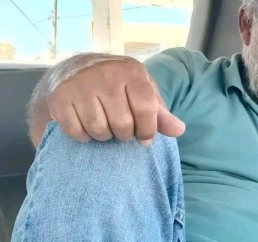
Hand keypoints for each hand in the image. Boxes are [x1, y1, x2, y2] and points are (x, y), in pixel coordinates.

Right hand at [47, 58, 184, 144]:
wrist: (75, 70)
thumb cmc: (118, 86)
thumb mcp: (143, 93)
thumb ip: (160, 113)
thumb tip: (179, 130)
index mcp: (131, 72)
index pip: (146, 110)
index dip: (148, 130)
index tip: (144, 137)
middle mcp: (105, 75)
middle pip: (122, 125)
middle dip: (124, 134)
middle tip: (121, 128)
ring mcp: (80, 86)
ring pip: (99, 131)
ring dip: (104, 136)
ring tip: (104, 124)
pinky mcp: (60, 99)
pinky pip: (78, 133)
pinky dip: (84, 136)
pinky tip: (86, 124)